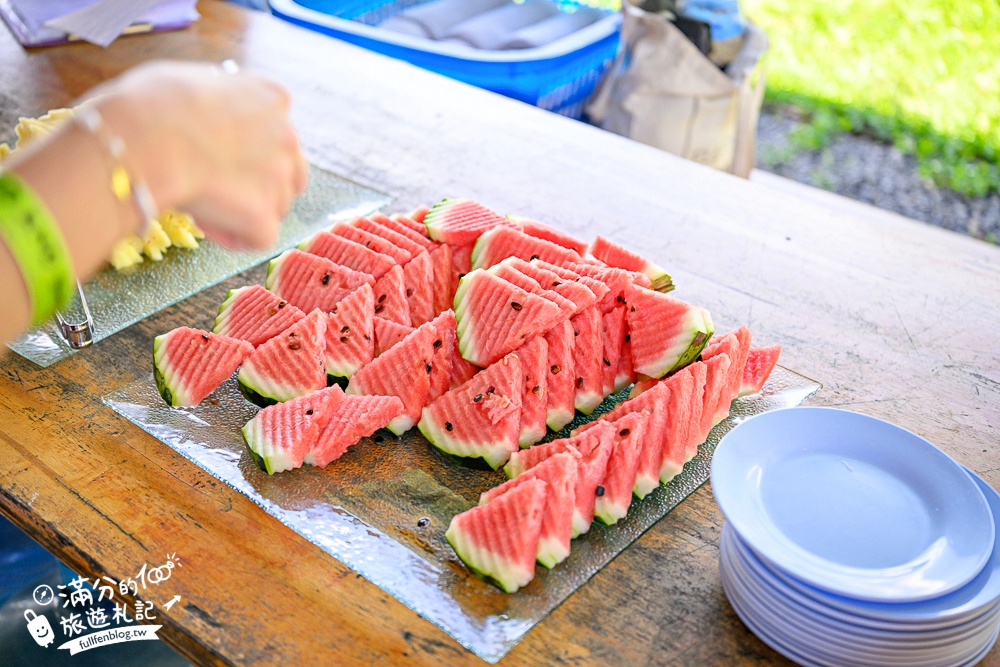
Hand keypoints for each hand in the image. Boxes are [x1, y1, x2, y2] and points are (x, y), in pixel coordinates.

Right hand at [87, 61, 307, 248]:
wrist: (145, 139)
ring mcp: (279, 177)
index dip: (249, 148)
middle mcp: (287, 135)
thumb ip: (216, 100)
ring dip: (244, 209)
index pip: (277, 131)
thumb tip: (205, 113)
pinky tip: (204, 222)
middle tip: (221, 187)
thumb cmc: (149, 105)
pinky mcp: (264, 216)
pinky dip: (233, 236)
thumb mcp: (190, 80)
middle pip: (288, 172)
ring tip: (201, 199)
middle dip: (260, 184)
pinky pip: (258, 237)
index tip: (219, 154)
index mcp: (271, 98)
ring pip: (274, 205)